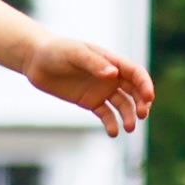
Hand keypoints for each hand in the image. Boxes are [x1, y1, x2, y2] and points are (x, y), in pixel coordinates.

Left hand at [26, 36, 155, 135]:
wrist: (36, 61)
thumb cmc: (56, 51)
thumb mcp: (74, 53)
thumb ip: (94, 63)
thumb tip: (113, 74)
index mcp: (112, 61)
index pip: (135, 73)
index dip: (145, 84)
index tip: (148, 97)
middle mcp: (111, 76)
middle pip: (134, 90)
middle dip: (142, 102)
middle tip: (141, 114)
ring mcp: (101, 90)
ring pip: (123, 105)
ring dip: (129, 116)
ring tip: (129, 128)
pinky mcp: (90, 102)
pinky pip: (106, 115)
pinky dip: (112, 124)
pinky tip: (113, 133)